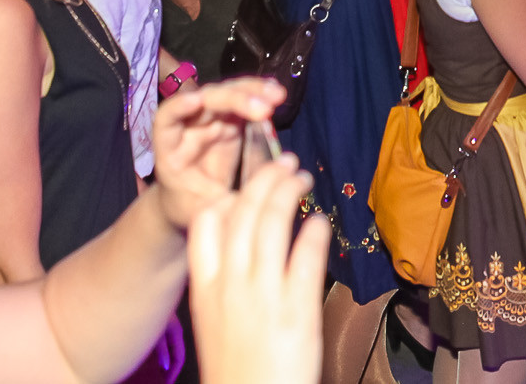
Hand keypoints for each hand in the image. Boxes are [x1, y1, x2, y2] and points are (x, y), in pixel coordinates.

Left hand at [152, 77, 291, 231]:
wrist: (189, 202)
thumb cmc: (190, 205)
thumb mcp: (204, 210)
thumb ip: (224, 204)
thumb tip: (259, 195)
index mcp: (170, 148)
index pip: (167, 119)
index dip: (179, 107)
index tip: (197, 101)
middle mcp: (188, 126)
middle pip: (206, 100)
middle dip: (234, 99)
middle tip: (264, 107)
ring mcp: (209, 120)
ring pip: (226, 94)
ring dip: (251, 91)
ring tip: (277, 95)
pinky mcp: (228, 120)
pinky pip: (241, 102)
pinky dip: (257, 94)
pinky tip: (275, 92)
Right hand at [187, 154, 326, 383]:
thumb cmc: (237, 371)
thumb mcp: (215, 323)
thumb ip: (223, 282)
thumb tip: (242, 245)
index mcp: (205, 288)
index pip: (206, 222)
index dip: (227, 195)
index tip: (244, 184)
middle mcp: (231, 284)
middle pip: (245, 211)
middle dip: (266, 179)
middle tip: (285, 163)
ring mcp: (265, 295)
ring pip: (274, 222)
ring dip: (290, 191)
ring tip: (303, 179)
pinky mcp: (299, 310)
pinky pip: (307, 256)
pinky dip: (315, 232)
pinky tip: (321, 222)